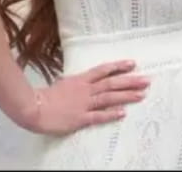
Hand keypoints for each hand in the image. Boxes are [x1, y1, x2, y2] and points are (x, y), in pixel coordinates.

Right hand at [24, 60, 148, 135]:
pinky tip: (123, 113)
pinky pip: (98, 116)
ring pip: (109, 98)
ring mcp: (84, 104)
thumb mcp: (62, 84)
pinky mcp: (80, 118)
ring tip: (141, 95)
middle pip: (111, 83)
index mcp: (80, 80)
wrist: (34, 108)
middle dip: (130, 81)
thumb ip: (74, 83)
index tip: (132, 64)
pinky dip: (111, 114)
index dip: (118, 67)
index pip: (102, 70)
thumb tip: (81, 80)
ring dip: (126, 96)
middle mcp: (85, 90)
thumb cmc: (46, 96)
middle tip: (146, 81)